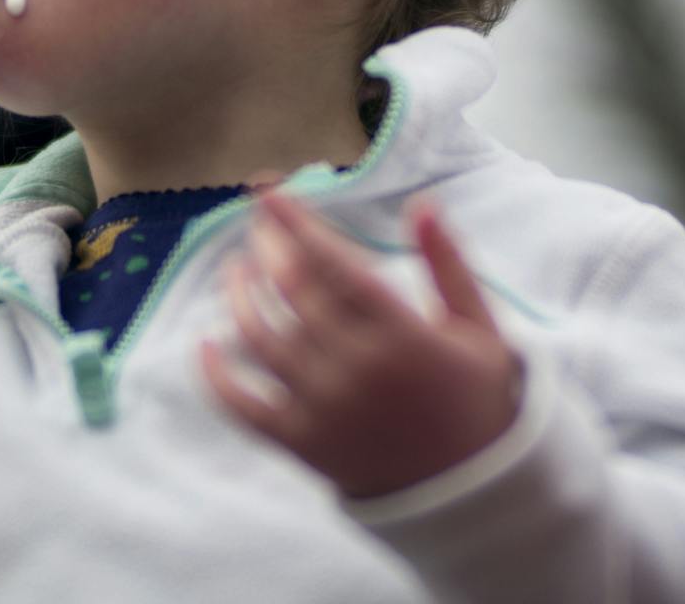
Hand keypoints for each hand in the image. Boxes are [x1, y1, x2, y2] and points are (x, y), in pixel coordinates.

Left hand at [201, 190, 519, 498]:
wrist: (471, 491)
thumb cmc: (475, 397)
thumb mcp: (478, 328)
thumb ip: (448, 264)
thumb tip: (422, 205)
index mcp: (403, 334)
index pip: (334, 263)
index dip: (297, 223)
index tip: (268, 193)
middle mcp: (357, 368)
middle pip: (292, 290)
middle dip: (268, 247)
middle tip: (257, 224)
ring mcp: (325, 408)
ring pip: (261, 338)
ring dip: (240, 296)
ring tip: (235, 269)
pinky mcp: (302, 445)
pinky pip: (244, 406)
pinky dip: (217, 375)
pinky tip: (207, 343)